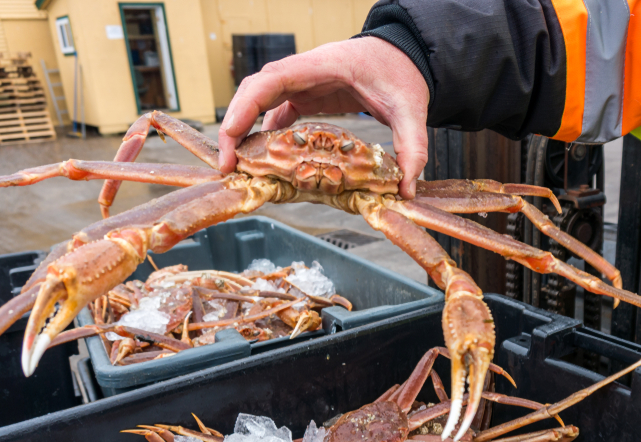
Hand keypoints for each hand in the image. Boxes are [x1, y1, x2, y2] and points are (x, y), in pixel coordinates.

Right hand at [218, 37, 429, 197]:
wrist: (404, 54)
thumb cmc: (402, 72)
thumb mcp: (412, 109)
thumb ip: (412, 146)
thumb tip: (405, 187)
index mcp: (323, 66)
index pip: (272, 79)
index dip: (246, 105)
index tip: (232, 134)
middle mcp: (305, 71)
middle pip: (255, 91)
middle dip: (235, 125)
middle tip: (228, 164)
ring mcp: (302, 83)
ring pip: (260, 102)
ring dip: (244, 131)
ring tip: (237, 167)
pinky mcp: (306, 96)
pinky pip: (276, 112)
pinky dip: (264, 134)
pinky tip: (262, 160)